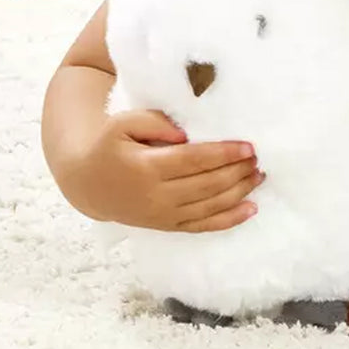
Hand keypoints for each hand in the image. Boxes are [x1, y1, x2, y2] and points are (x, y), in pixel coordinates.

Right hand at [62, 109, 263, 232]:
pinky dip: (229, 219)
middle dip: (237, 172)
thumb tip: (184, 133)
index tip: (248, 146)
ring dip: (240, 192)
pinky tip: (251, 209)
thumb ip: (153, 122)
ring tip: (259, 176)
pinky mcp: (167, 226)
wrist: (88, 183)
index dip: (224, 154)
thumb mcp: (122, 123)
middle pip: (207, 184)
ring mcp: (164, 215)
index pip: (194, 161)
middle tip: (259, 159)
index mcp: (147, 167)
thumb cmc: (109, 146)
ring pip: (210, 206)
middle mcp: (157, 196)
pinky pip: (203, 226)